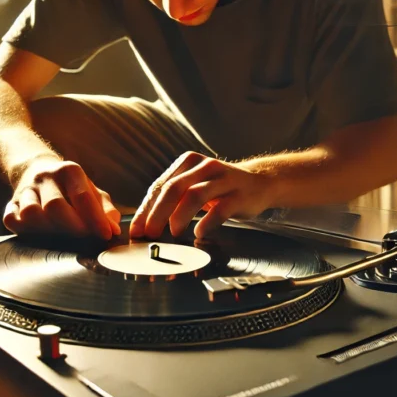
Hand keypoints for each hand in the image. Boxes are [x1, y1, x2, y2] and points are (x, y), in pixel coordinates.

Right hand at [3, 157, 120, 238]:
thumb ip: (106, 211)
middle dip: (73, 228)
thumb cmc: (71, 187)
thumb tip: (113, 231)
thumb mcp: (92, 191)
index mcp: (69, 171)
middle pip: (55, 206)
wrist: (37, 170)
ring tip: (60, 236)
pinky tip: (39, 233)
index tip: (105, 235)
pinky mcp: (10, 204)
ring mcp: (25, 191)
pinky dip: (24, 230)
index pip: (82, 197)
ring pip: (30, 214)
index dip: (96, 220)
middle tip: (84, 239)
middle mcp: (45, 178)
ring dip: (48, 230)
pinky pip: (11, 220)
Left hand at [129, 152, 275, 238]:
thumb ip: (174, 197)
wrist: (260, 182)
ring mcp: (223, 180)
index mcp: (188, 162)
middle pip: (174, 189)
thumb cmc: (220, 188)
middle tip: (148, 234)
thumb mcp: (195, 184)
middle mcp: (204, 167)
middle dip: (157, 213)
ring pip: (195, 195)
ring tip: (172, 233)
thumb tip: (146, 222)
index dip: (146, 209)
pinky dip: (207, 222)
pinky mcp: (239, 195)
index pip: (161, 185)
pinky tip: (199, 232)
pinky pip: (220, 209)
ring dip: (179, 216)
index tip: (136, 230)